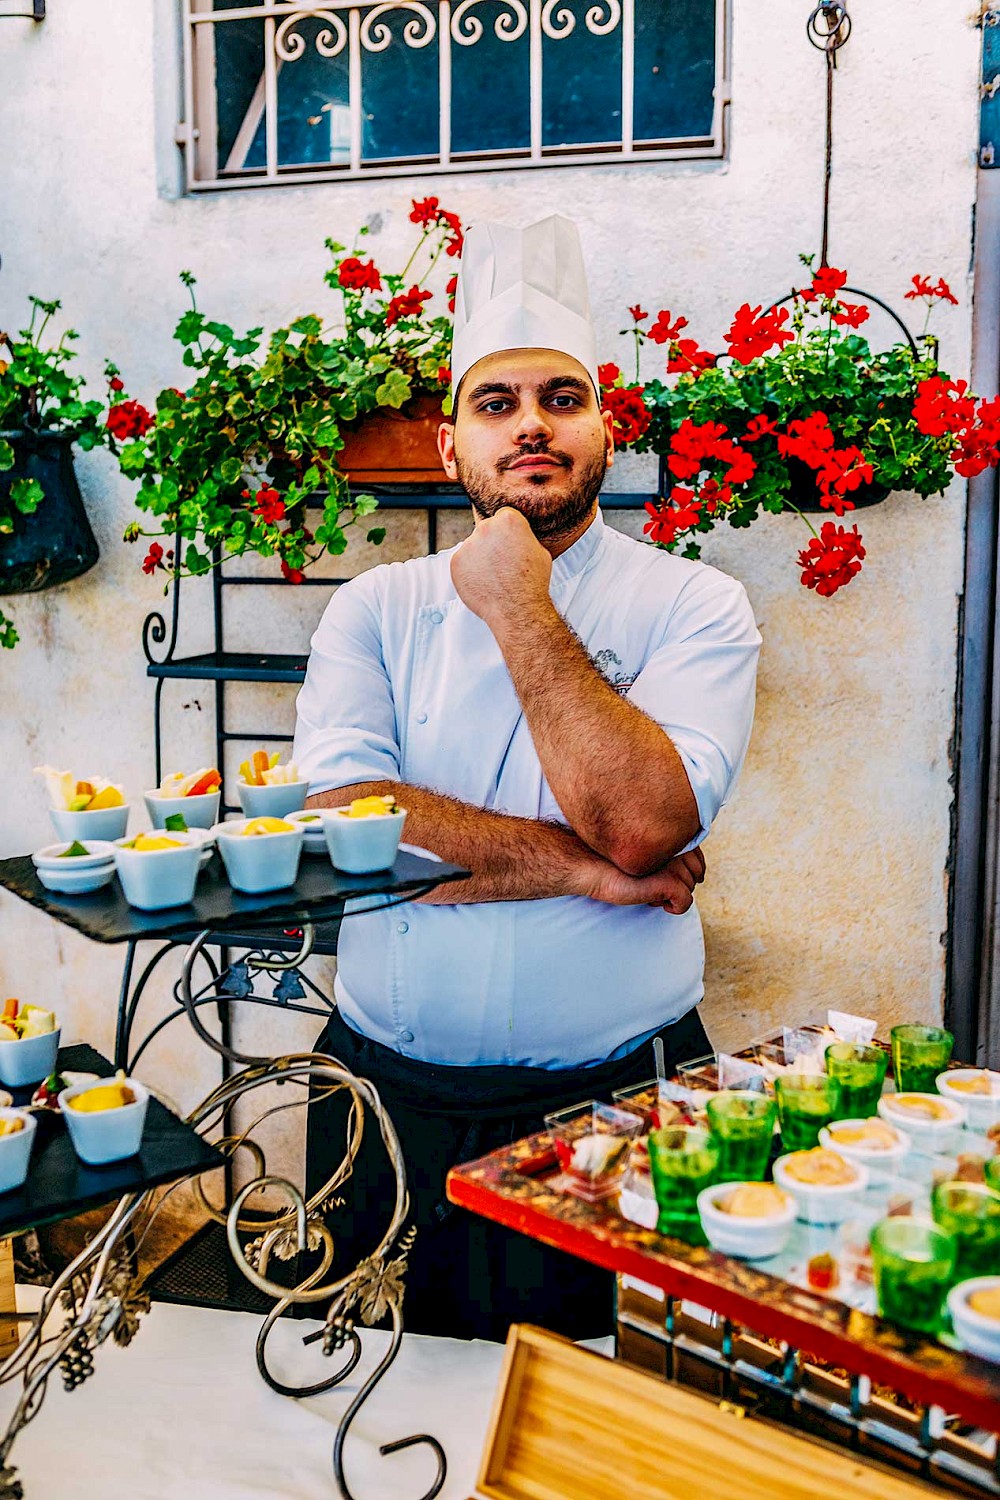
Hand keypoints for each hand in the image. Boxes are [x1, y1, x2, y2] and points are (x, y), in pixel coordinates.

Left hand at [450, 507, 552, 628]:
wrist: (517, 609)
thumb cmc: (532, 582)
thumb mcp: (539, 551)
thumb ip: (523, 537)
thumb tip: (518, 536)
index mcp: (508, 520)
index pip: (503, 517)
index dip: (508, 532)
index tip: (510, 544)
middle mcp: (485, 527)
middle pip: (486, 529)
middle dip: (492, 542)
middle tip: (502, 563)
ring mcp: (468, 545)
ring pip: (473, 546)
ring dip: (480, 557)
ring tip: (494, 576)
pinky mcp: (456, 561)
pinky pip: (462, 562)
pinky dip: (469, 570)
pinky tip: (483, 582)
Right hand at [579, 845, 705, 914]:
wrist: (588, 865)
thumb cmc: (612, 860)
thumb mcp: (642, 852)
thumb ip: (664, 850)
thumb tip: (692, 871)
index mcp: (668, 834)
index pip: (697, 856)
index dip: (685, 869)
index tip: (663, 874)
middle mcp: (674, 846)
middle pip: (696, 872)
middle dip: (680, 882)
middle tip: (653, 883)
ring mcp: (672, 863)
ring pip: (690, 887)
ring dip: (673, 893)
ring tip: (649, 889)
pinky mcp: (668, 881)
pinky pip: (685, 901)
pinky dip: (674, 907)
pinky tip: (655, 902)